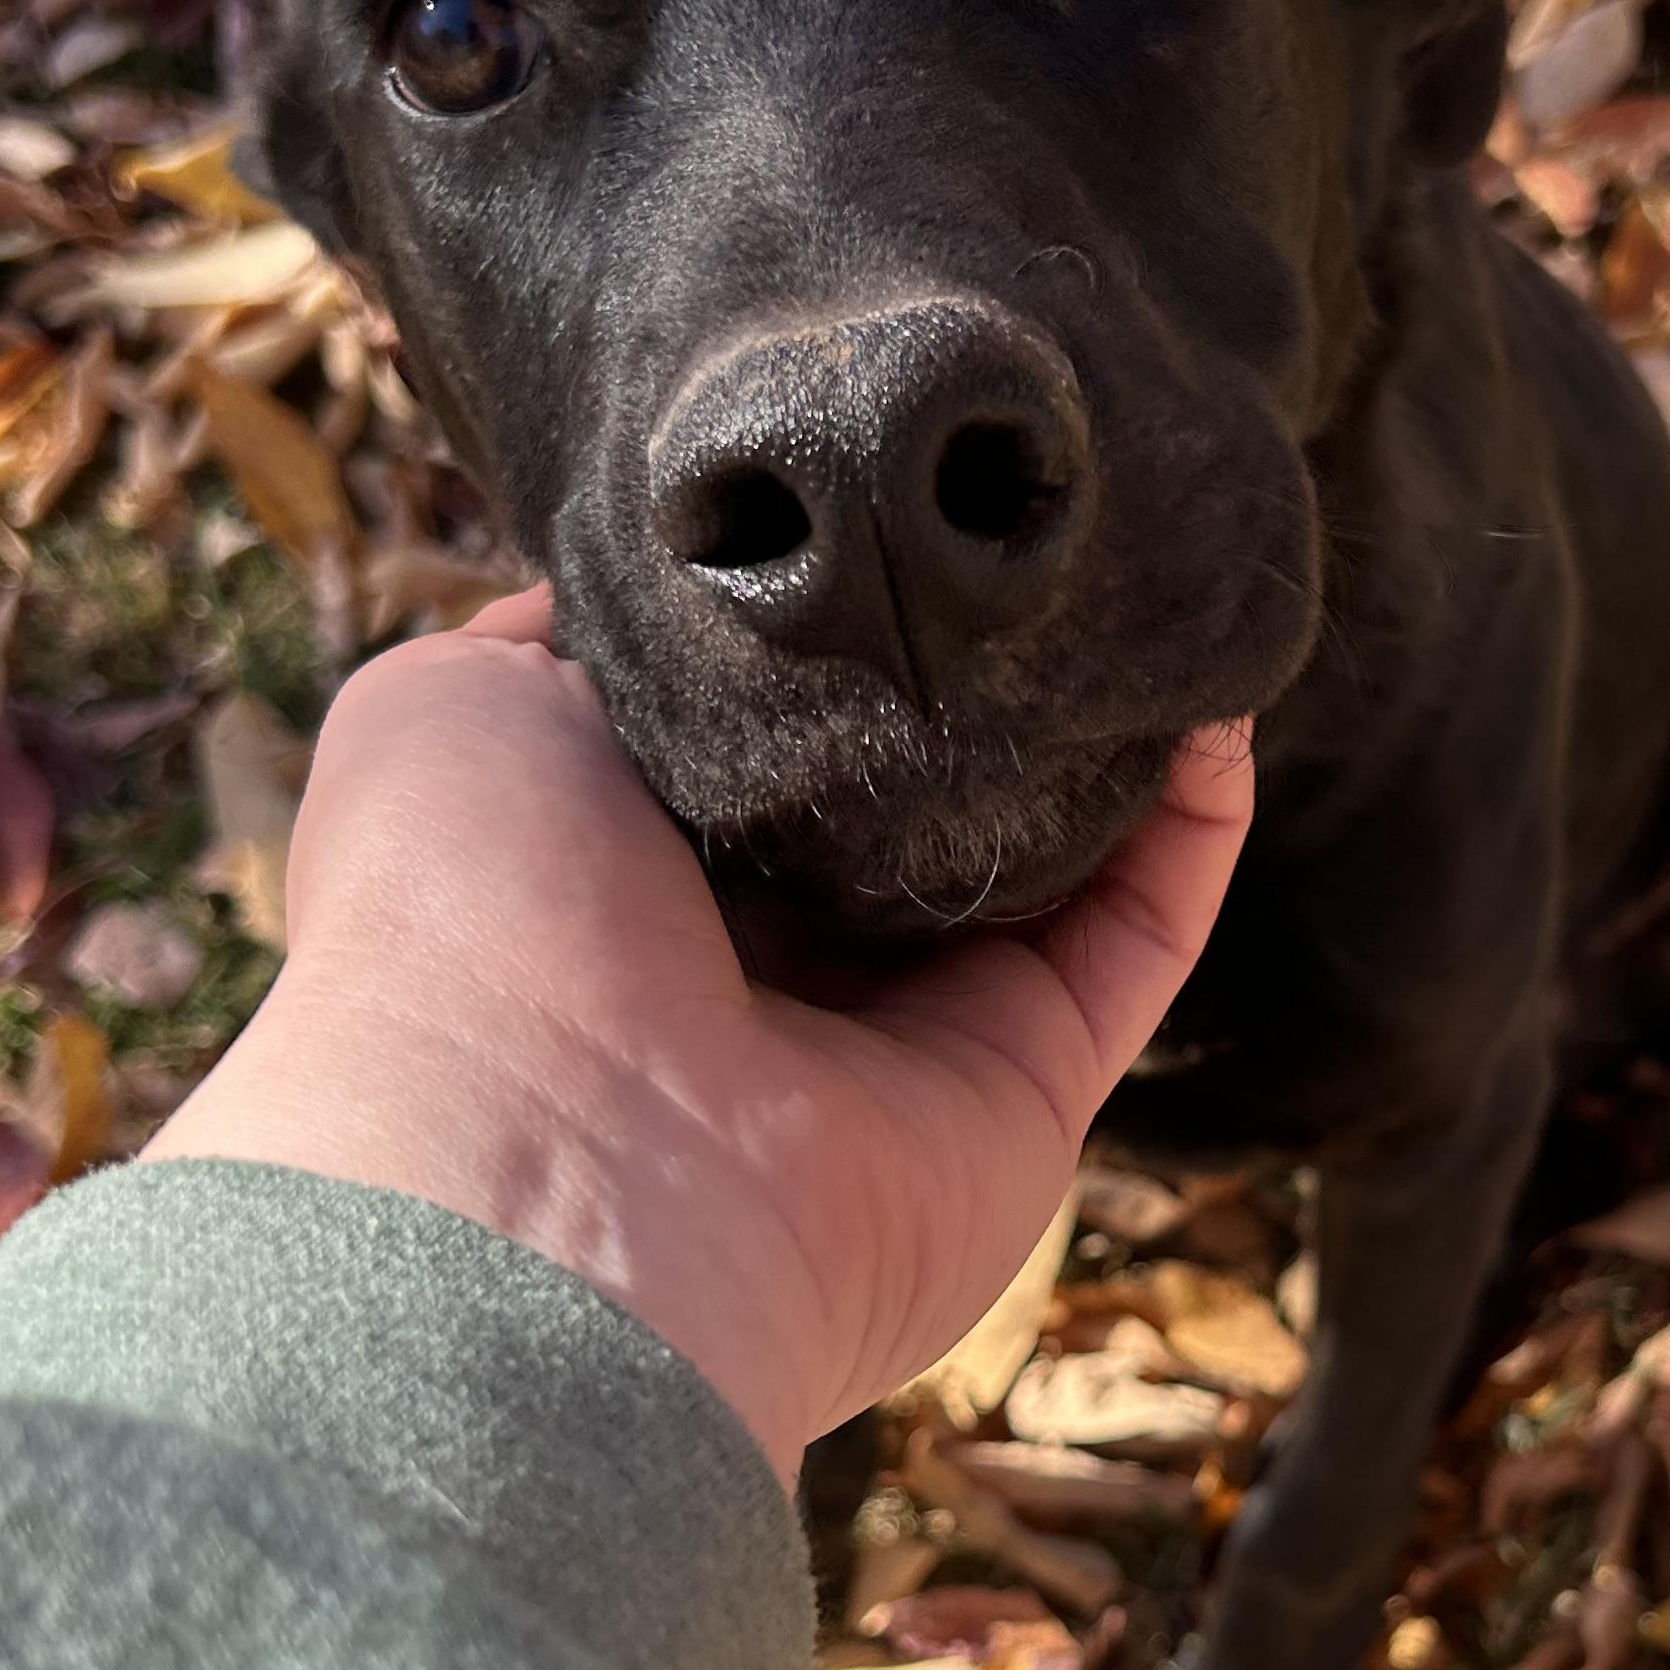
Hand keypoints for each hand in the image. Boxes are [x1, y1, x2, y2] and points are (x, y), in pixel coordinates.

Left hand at [144, 594, 1251, 1477]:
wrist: (552, 1164)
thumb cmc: (471, 921)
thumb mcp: (453, 707)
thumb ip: (566, 637)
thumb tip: (672, 595)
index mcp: (631, 876)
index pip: (764, 729)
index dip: (830, 622)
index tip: (897, 505)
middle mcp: (773, 963)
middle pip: (918, 788)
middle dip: (982, 667)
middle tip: (1046, 532)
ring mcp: (909, 1036)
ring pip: (1052, 855)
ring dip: (1114, 728)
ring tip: (1162, 583)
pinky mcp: (1028, 1089)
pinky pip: (1137, 937)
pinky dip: (1193, 824)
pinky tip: (1216, 701)